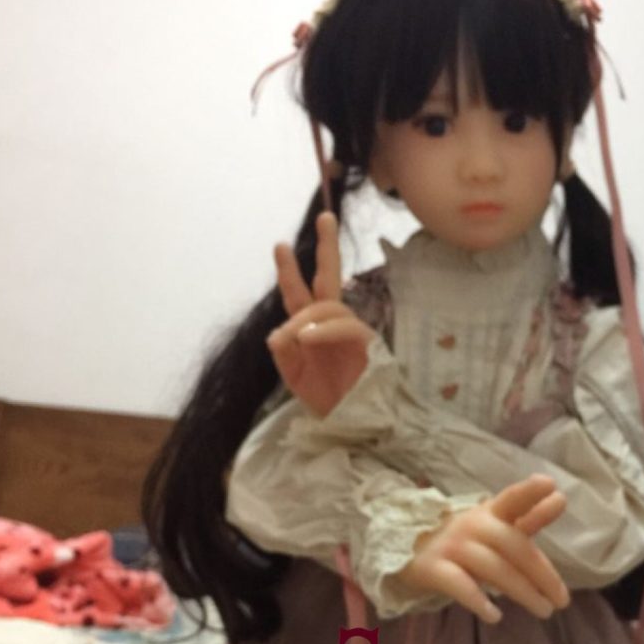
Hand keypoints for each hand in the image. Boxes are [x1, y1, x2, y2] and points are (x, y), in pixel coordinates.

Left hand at [267, 211, 373, 416]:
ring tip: (293, 338)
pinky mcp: (367, 344)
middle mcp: (330, 324)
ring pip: (328, 306)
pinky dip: (323, 330)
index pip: (299, 295)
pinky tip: (307, 337)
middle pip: (328, 278)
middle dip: (327, 248)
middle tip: (326, 217)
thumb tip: (277, 333)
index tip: (279, 245)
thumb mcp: (295, 378)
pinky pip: (345, 326)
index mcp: (311, 330)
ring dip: (307, 318)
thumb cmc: (328, 401)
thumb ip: (284, 355)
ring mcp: (350, 332)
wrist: (356, 426)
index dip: (288, 272)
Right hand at [391, 475, 571, 623]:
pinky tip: (495, 616)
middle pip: (513, 546)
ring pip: (494, 568)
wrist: (408, 550)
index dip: (530, 493)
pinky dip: (478, 601)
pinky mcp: (433, 569)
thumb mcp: (495, 525)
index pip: (513, 499)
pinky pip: (459, 585)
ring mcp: (452, 547)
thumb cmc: (465, 540)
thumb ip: (528, 517)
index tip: (551, 487)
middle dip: (542, 573)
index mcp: (490, 512)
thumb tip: (561, 498)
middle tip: (562, 600)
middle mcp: (472, 525)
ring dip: (523, 591)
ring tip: (544, 611)